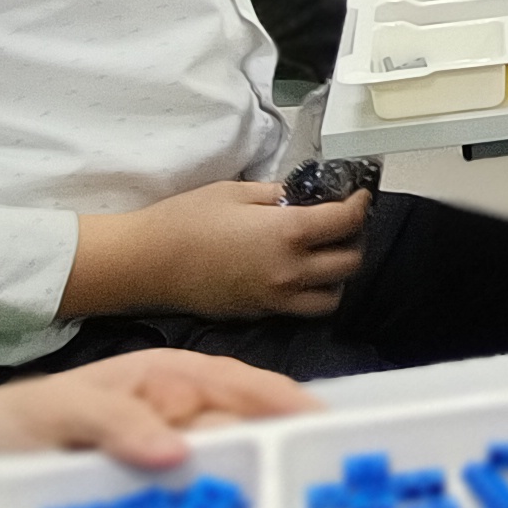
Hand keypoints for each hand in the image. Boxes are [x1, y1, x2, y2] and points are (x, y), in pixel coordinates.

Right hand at [63, 181, 372, 324]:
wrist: (146, 264)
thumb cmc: (186, 220)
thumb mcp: (236, 192)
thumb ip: (279, 195)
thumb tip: (307, 195)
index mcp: (288, 235)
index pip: (346, 222)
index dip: (360, 205)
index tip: (359, 194)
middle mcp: (290, 273)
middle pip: (350, 262)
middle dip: (354, 239)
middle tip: (342, 222)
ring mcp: (276, 299)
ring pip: (332, 296)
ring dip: (338, 275)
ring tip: (323, 253)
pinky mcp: (260, 315)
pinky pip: (302, 309)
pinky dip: (312, 293)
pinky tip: (297, 273)